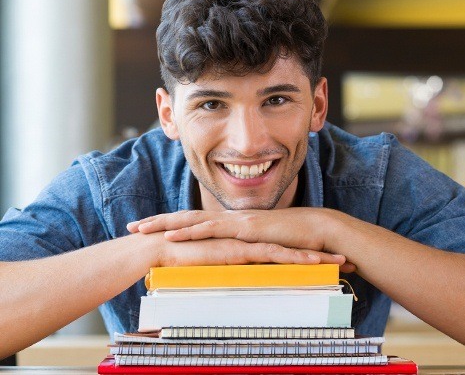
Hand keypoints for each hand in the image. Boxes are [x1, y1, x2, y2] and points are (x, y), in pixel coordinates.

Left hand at [128, 209, 356, 271]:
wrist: (317, 231)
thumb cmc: (292, 241)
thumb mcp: (263, 248)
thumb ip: (247, 252)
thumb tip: (235, 261)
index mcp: (231, 224)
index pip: (195, 223)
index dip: (171, 225)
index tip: (150, 229)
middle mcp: (229, 219)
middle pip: (186, 217)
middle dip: (158, 221)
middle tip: (133, 226)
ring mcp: (236, 221)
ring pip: (193, 220)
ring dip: (165, 224)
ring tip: (141, 228)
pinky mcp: (245, 229)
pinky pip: (212, 230)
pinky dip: (190, 232)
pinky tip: (171, 235)